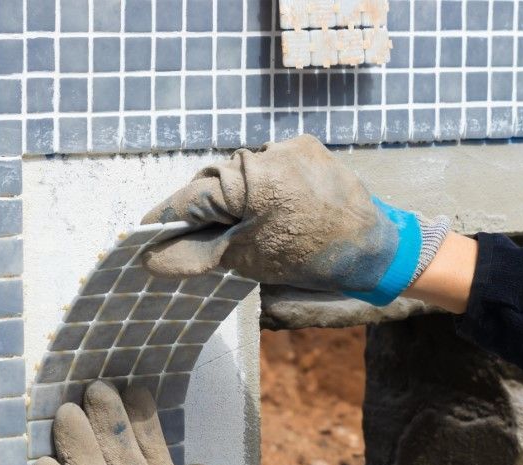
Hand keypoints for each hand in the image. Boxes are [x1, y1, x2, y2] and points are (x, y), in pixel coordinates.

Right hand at [139, 134, 451, 305]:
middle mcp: (269, 152)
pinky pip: (270, 170)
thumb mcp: (250, 260)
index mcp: (252, 176)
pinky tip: (273, 216)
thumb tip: (153, 258)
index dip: (167, 220)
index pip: (193, 196)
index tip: (143, 237)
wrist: (378, 251)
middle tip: (194, 245)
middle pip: (216, 182)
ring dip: (237, 202)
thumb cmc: (315, 258)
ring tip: (243, 234)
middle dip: (205, 213)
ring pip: (242, 176)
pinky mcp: (309, 150)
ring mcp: (292, 147)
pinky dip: (264, 192)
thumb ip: (199, 254)